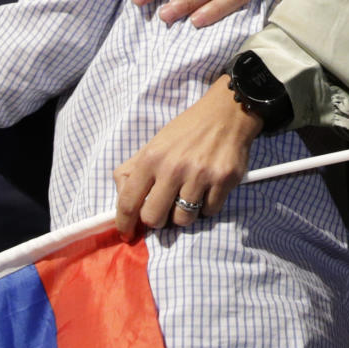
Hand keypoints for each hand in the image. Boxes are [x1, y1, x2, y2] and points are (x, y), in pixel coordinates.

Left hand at [114, 76, 260, 234]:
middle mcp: (173, 168)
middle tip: (164, 208)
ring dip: (183, 214)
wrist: (226, 113)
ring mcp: (200, 176)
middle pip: (154, 218)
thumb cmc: (186, 131)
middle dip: (157, 219)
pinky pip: (209, 212)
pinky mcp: (223, 181)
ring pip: (182, 220)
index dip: (124, 223)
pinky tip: (207, 189)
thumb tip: (123, 201)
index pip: (129, 201)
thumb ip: (133, 170)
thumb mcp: (154, 144)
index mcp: (151, 158)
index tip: (126, 233)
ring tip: (188, 196)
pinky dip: (206, 206)